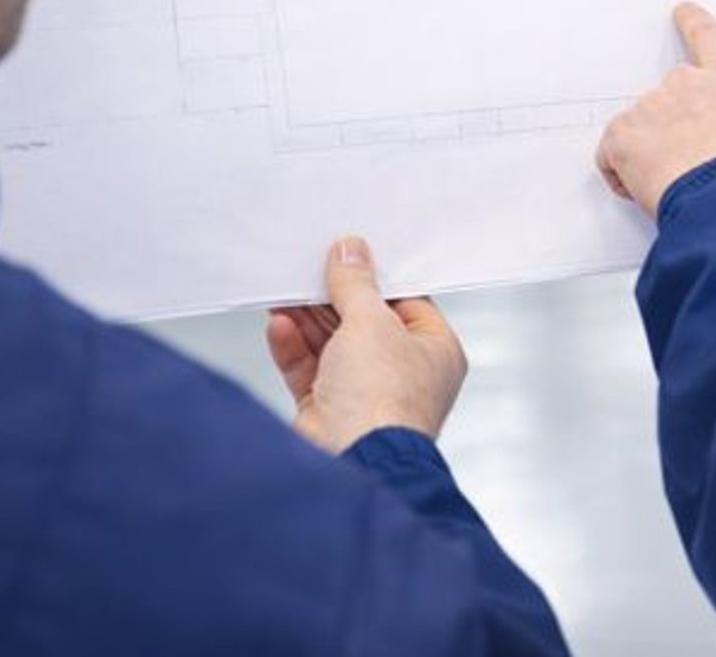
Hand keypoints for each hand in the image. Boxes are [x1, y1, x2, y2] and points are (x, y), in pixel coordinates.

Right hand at [264, 236, 467, 452]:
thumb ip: (356, 285)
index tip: (351, 254)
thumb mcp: (371, 322)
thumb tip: (351, 253)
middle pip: (365, 322)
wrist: (353, 463)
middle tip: (310, 269)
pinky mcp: (330, 410)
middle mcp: (404, 374)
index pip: (407, 301)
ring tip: (285, 291)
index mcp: (435, 351)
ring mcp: (366, 394)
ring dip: (308, 319)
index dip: (377, 278)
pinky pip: (310, 369)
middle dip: (334, 298)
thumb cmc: (383, 402)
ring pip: (333, 344)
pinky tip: (279, 324)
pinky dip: (293, 347)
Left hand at [597, 2, 715, 217]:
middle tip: (688, 165)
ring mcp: (649, 105)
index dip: (692, 23)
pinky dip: (623, 177)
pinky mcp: (622, 133)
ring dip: (651, 157)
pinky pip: (611, 157)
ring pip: (639, 133)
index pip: (707, 38)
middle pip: (666, 101)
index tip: (682, 11)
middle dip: (670, 130)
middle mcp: (685, 83)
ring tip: (678, 184)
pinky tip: (651, 189)